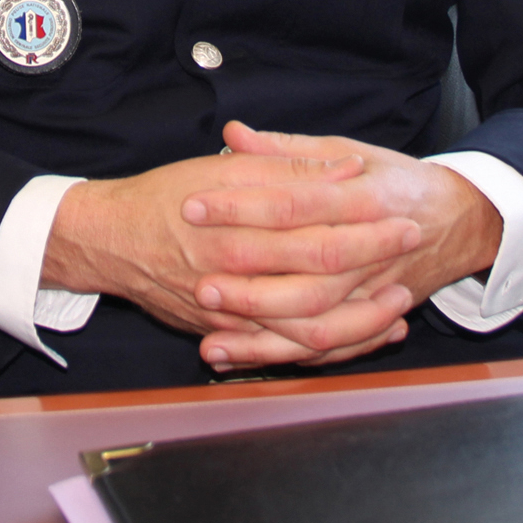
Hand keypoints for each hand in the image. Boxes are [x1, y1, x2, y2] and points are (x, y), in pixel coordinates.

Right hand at [41, 146, 421, 342]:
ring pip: (309, 332)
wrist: (109, 243)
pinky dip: (330, 347)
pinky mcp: (227, 335)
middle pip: (320, 282)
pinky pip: (287, 353)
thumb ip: (284, 169)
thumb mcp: (221, 170)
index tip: (402, 211)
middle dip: (373, 266)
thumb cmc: (164, 198)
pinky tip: (364, 337)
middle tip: (412, 251)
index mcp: (237, 227)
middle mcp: (236, 276)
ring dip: (361, 320)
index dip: (365, 223)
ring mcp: (231, 314)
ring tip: (400, 305)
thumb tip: (345, 169)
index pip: (316, 228)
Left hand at [179, 122, 503, 368]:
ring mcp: (374, 293)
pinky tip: (236, 357)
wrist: (460, 221)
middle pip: (307, 275)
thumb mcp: (349, 151)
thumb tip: (232, 133)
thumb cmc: (396, 182)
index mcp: (363, 198)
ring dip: (261, 335)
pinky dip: (283, 359)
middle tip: (197, 282)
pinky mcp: (372, 321)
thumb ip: (287, 149)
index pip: (294, 204)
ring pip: (317, 325)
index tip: (193, 207)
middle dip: (249, 283)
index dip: (242, 207)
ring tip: (209, 336)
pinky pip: (328, 351)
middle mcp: (372, 251)